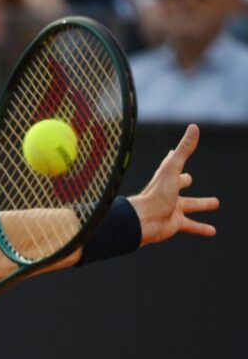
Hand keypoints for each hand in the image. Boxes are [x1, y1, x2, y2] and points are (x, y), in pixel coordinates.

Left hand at [128, 124, 219, 246]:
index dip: (173, 158)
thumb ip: (184, 149)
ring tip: (215, 203)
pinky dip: (202, 228)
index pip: (170, 165)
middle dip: (185, 181)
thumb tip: (194, 127)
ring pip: (190, 206)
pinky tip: (213, 232)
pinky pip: (192, 226)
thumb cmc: (156, 194)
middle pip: (179, 185)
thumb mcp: (173, 169)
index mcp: (165, 178)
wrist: (144, 221)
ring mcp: (171, 209)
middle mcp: (167, 193)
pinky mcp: (175, 224)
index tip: (173, 153)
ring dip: (202, 204)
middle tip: (189, 179)